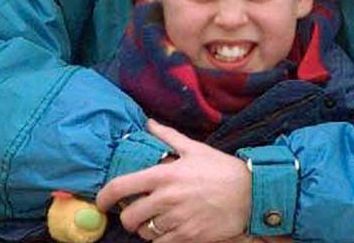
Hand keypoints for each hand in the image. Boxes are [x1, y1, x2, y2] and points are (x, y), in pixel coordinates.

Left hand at [95, 119, 250, 241]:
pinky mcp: (189, 237)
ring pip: (145, 233)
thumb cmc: (222, 170)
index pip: (120, 187)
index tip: (101, 202)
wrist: (252, 194)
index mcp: (162, 175)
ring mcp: (177, 220)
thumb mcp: (194, 148)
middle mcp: (166, 199)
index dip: (104, 197)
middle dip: (128, 218)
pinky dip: (160, 240)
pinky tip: (169, 231)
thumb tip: (148, 122)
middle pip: (129, 217)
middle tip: (135, 214)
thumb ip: (167, 136)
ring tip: (154, 222)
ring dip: (145, 230)